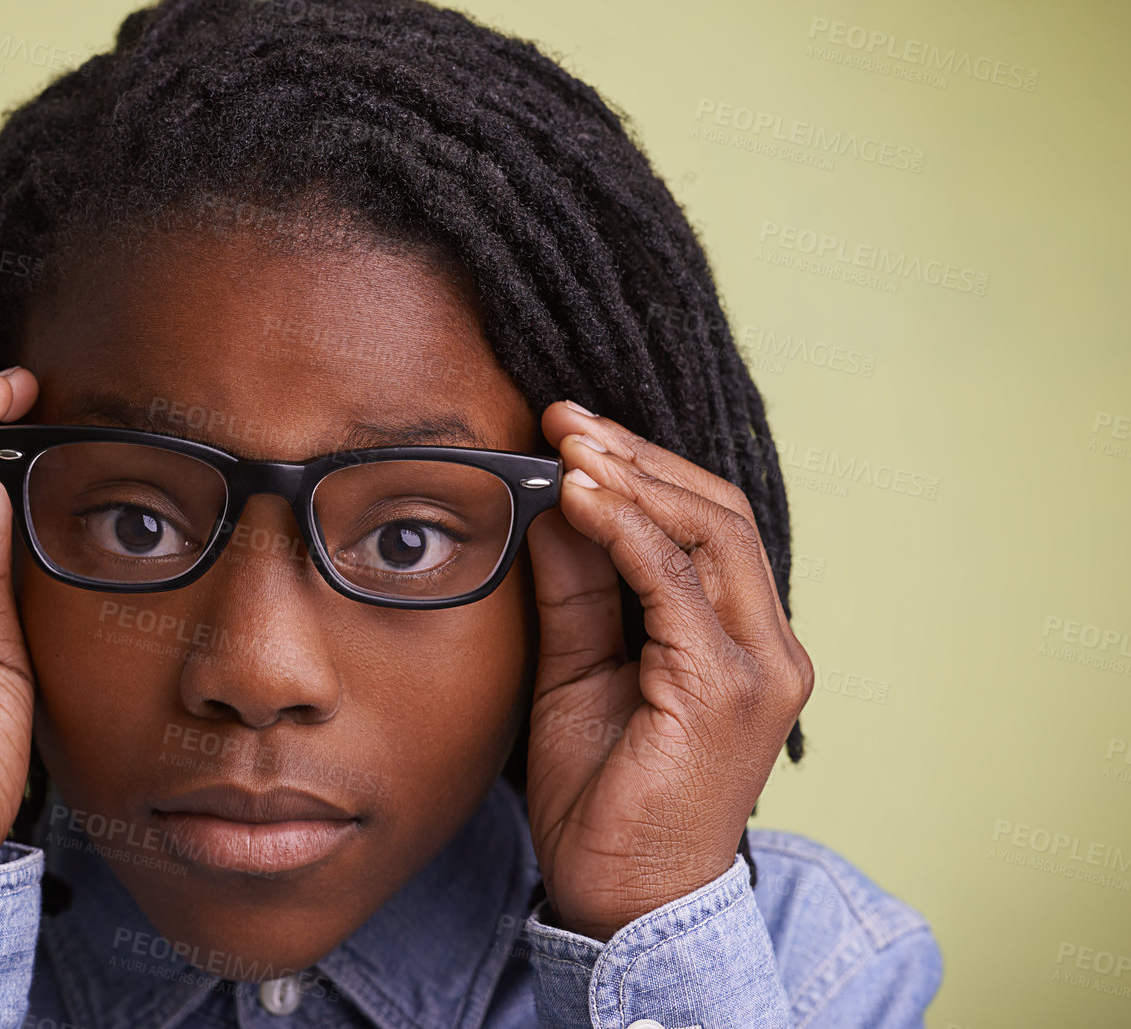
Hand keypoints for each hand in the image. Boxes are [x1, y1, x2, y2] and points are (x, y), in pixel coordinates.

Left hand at [523, 400, 813, 939]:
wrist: (619, 902)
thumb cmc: (602, 794)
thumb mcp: (578, 669)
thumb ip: (576, 589)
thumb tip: (553, 501)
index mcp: (741, 641)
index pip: (706, 524)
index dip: (641, 468)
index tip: (568, 430)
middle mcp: (768, 648)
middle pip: (717, 514)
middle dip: (636, 457)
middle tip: (563, 420)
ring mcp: (758, 669)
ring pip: (710, 535)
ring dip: (633, 480)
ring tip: (568, 443)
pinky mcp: (726, 692)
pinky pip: (678, 587)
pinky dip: (628, 533)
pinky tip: (580, 498)